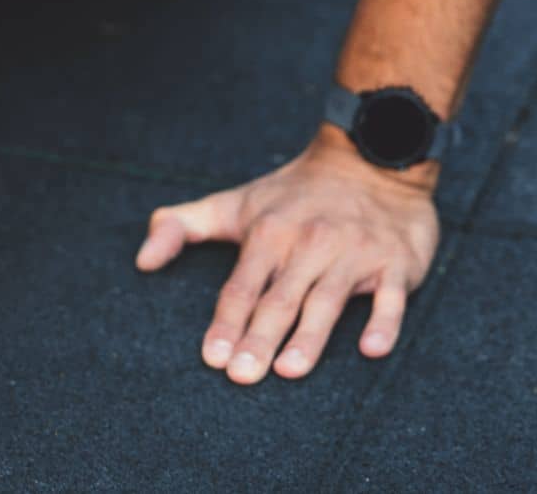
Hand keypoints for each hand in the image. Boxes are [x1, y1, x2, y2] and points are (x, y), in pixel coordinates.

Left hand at [136, 125, 440, 383]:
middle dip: (259, 338)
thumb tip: (141, 260)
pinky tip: (370, 349)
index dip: (226, 322)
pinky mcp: (394, 262)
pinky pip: (390, 297)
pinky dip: (383, 322)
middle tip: (243, 377)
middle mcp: (309, 243)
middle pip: (280, 299)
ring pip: (328, 300)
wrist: (370, 159)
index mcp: (269, 233)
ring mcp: (354, 252)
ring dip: (310, 336)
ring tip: (290, 370)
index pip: (241, 286)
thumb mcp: (233, 204)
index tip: (213, 358)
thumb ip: (180, 227)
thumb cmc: (292, 195)